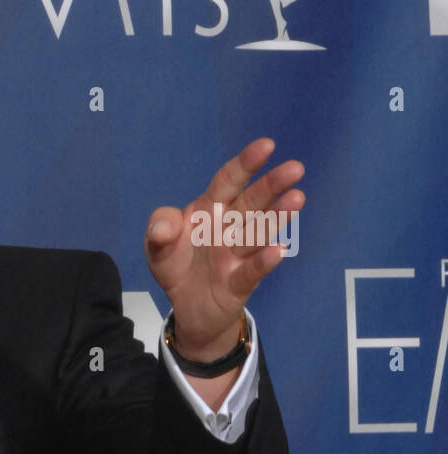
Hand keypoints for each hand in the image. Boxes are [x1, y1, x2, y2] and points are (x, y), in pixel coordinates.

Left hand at [145, 137, 303, 362]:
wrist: (186, 307)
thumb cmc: (177, 266)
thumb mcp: (157, 246)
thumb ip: (159, 228)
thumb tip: (164, 229)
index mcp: (209, 211)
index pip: (228, 182)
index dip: (245, 164)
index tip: (265, 146)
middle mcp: (228, 229)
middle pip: (252, 204)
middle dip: (271, 185)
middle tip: (295, 168)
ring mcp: (237, 255)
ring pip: (258, 233)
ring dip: (276, 218)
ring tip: (296, 199)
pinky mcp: (239, 283)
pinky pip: (252, 271)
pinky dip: (263, 261)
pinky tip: (278, 250)